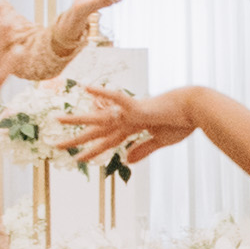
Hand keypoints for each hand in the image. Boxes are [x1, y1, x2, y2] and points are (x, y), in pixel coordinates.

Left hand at [60, 82, 192, 170]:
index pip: (107, 141)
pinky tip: (87, 88)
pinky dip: (103, 94)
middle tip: (54, 145)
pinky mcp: (138, 108)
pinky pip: (117, 98)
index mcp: (133, 128)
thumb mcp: (161, 141)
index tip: (77, 158)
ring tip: (57, 120)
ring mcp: (130, 113)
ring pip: (99, 119)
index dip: (92, 151)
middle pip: (96, 131)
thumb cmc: (182, 124)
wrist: (195, 109)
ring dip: (78, 121)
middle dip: (76, 139)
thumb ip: (143, 150)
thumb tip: (126, 160)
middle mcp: (127, 120)